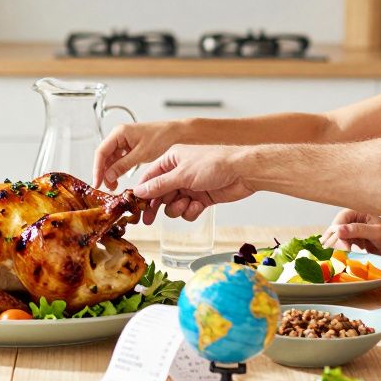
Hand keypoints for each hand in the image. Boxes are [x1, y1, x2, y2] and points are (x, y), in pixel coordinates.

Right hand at [94, 120, 188, 189]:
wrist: (176, 133)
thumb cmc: (161, 137)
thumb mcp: (141, 154)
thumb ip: (123, 165)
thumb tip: (107, 176)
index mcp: (119, 133)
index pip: (101, 152)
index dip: (97, 169)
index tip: (97, 183)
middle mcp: (118, 136)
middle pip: (104, 156)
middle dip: (104, 172)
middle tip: (106, 187)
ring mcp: (123, 142)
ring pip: (110, 159)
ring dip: (110, 173)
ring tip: (114, 186)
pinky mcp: (129, 147)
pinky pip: (119, 160)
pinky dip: (118, 170)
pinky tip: (119, 180)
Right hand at [133, 145, 248, 223]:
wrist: (244, 172)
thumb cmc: (214, 164)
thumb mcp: (182, 174)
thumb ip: (159, 185)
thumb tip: (139, 191)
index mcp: (172, 160)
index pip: (150, 177)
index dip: (142, 192)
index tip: (136, 206)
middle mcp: (179, 172)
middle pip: (160, 193)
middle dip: (157, 206)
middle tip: (149, 220)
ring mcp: (190, 186)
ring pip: (173, 204)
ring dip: (177, 208)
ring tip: (185, 205)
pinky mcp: (202, 197)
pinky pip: (188, 209)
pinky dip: (191, 210)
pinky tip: (199, 205)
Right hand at [320, 210, 380, 258]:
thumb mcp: (376, 233)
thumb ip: (358, 230)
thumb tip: (338, 230)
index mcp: (359, 212)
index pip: (341, 218)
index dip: (338, 230)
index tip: (342, 244)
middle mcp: (353, 219)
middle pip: (336, 227)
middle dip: (336, 239)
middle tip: (341, 252)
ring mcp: (352, 230)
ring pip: (336, 236)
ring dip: (336, 246)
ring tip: (340, 256)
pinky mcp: (352, 240)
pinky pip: (341, 243)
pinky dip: (340, 250)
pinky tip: (341, 255)